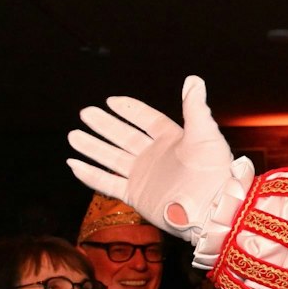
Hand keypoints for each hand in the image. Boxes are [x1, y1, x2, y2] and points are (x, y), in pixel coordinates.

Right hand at [66, 75, 254, 244]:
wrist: (212, 209)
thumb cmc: (214, 171)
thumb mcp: (205, 134)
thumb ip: (195, 108)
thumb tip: (194, 79)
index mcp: (172, 140)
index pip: (146, 120)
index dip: (129, 110)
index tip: (110, 100)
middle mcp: (156, 157)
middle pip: (124, 137)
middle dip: (104, 125)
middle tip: (85, 113)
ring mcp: (144, 177)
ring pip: (112, 158)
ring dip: (93, 147)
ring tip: (73, 136)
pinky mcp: (136, 196)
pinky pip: (107, 184)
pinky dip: (90, 175)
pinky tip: (74, 164)